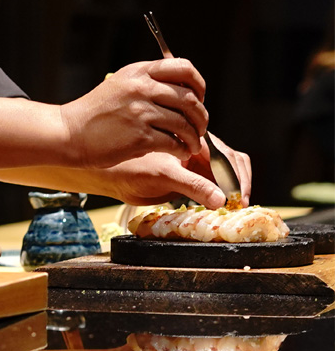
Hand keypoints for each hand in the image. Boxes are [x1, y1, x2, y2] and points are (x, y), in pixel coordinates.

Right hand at [60, 59, 207, 168]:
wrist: (69, 134)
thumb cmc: (94, 114)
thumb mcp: (119, 85)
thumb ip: (147, 83)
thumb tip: (182, 93)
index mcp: (139, 72)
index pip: (184, 68)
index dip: (198, 84)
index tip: (198, 98)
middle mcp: (141, 89)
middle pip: (190, 99)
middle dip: (200, 117)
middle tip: (199, 128)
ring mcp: (141, 113)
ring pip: (185, 124)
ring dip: (193, 137)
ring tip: (190, 145)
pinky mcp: (139, 138)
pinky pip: (173, 143)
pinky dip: (181, 150)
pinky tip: (179, 152)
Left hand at [100, 138, 251, 209]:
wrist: (111, 178)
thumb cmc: (130, 168)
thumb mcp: (164, 175)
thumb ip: (192, 185)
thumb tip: (221, 200)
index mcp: (194, 140)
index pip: (228, 157)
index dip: (237, 178)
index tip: (238, 199)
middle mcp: (198, 151)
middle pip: (232, 165)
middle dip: (238, 185)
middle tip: (237, 207)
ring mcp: (195, 166)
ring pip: (224, 177)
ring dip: (229, 192)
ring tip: (229, 210)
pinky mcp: (189, 180)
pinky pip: (211, 188)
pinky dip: (217, 198)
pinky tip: (217, 209)